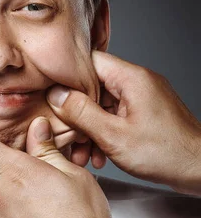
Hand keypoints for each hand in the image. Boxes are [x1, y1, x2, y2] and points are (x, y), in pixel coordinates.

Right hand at [47, 51, 200, 194]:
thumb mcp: (114, 135)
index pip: (88, 62)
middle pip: (94, 86)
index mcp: (131, 78)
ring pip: (103, 105)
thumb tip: (56, 94)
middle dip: (76, 112)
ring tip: (82, 154)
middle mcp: (137, 82)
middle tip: (65, 133)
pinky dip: (105, 133)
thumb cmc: (167, 153)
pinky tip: (100, 155)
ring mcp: (143, 98)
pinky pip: (116, 116)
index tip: (49, 95)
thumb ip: (81, 113)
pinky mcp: (146, 113)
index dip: (66, 77)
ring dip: (89, 128)